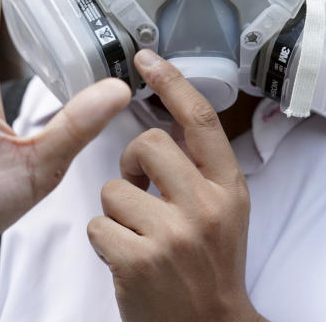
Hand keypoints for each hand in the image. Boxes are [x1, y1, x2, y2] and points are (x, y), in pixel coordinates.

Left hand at [87, 50, 265, 321]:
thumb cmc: (208, 266)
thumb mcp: (224, 212)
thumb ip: (199, 171)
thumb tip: (164, 125)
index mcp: (228, 188)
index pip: (200, 121)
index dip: (173, 82)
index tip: (147, 57)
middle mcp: (205, 206)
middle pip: (148, 143)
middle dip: (132, 160)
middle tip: (139, 187)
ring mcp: (173, 235)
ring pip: (113, 188)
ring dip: (115, 211)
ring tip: (137, 235)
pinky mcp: (139, 261)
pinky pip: (98, 225)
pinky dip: (104, 241)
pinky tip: (126, 258)